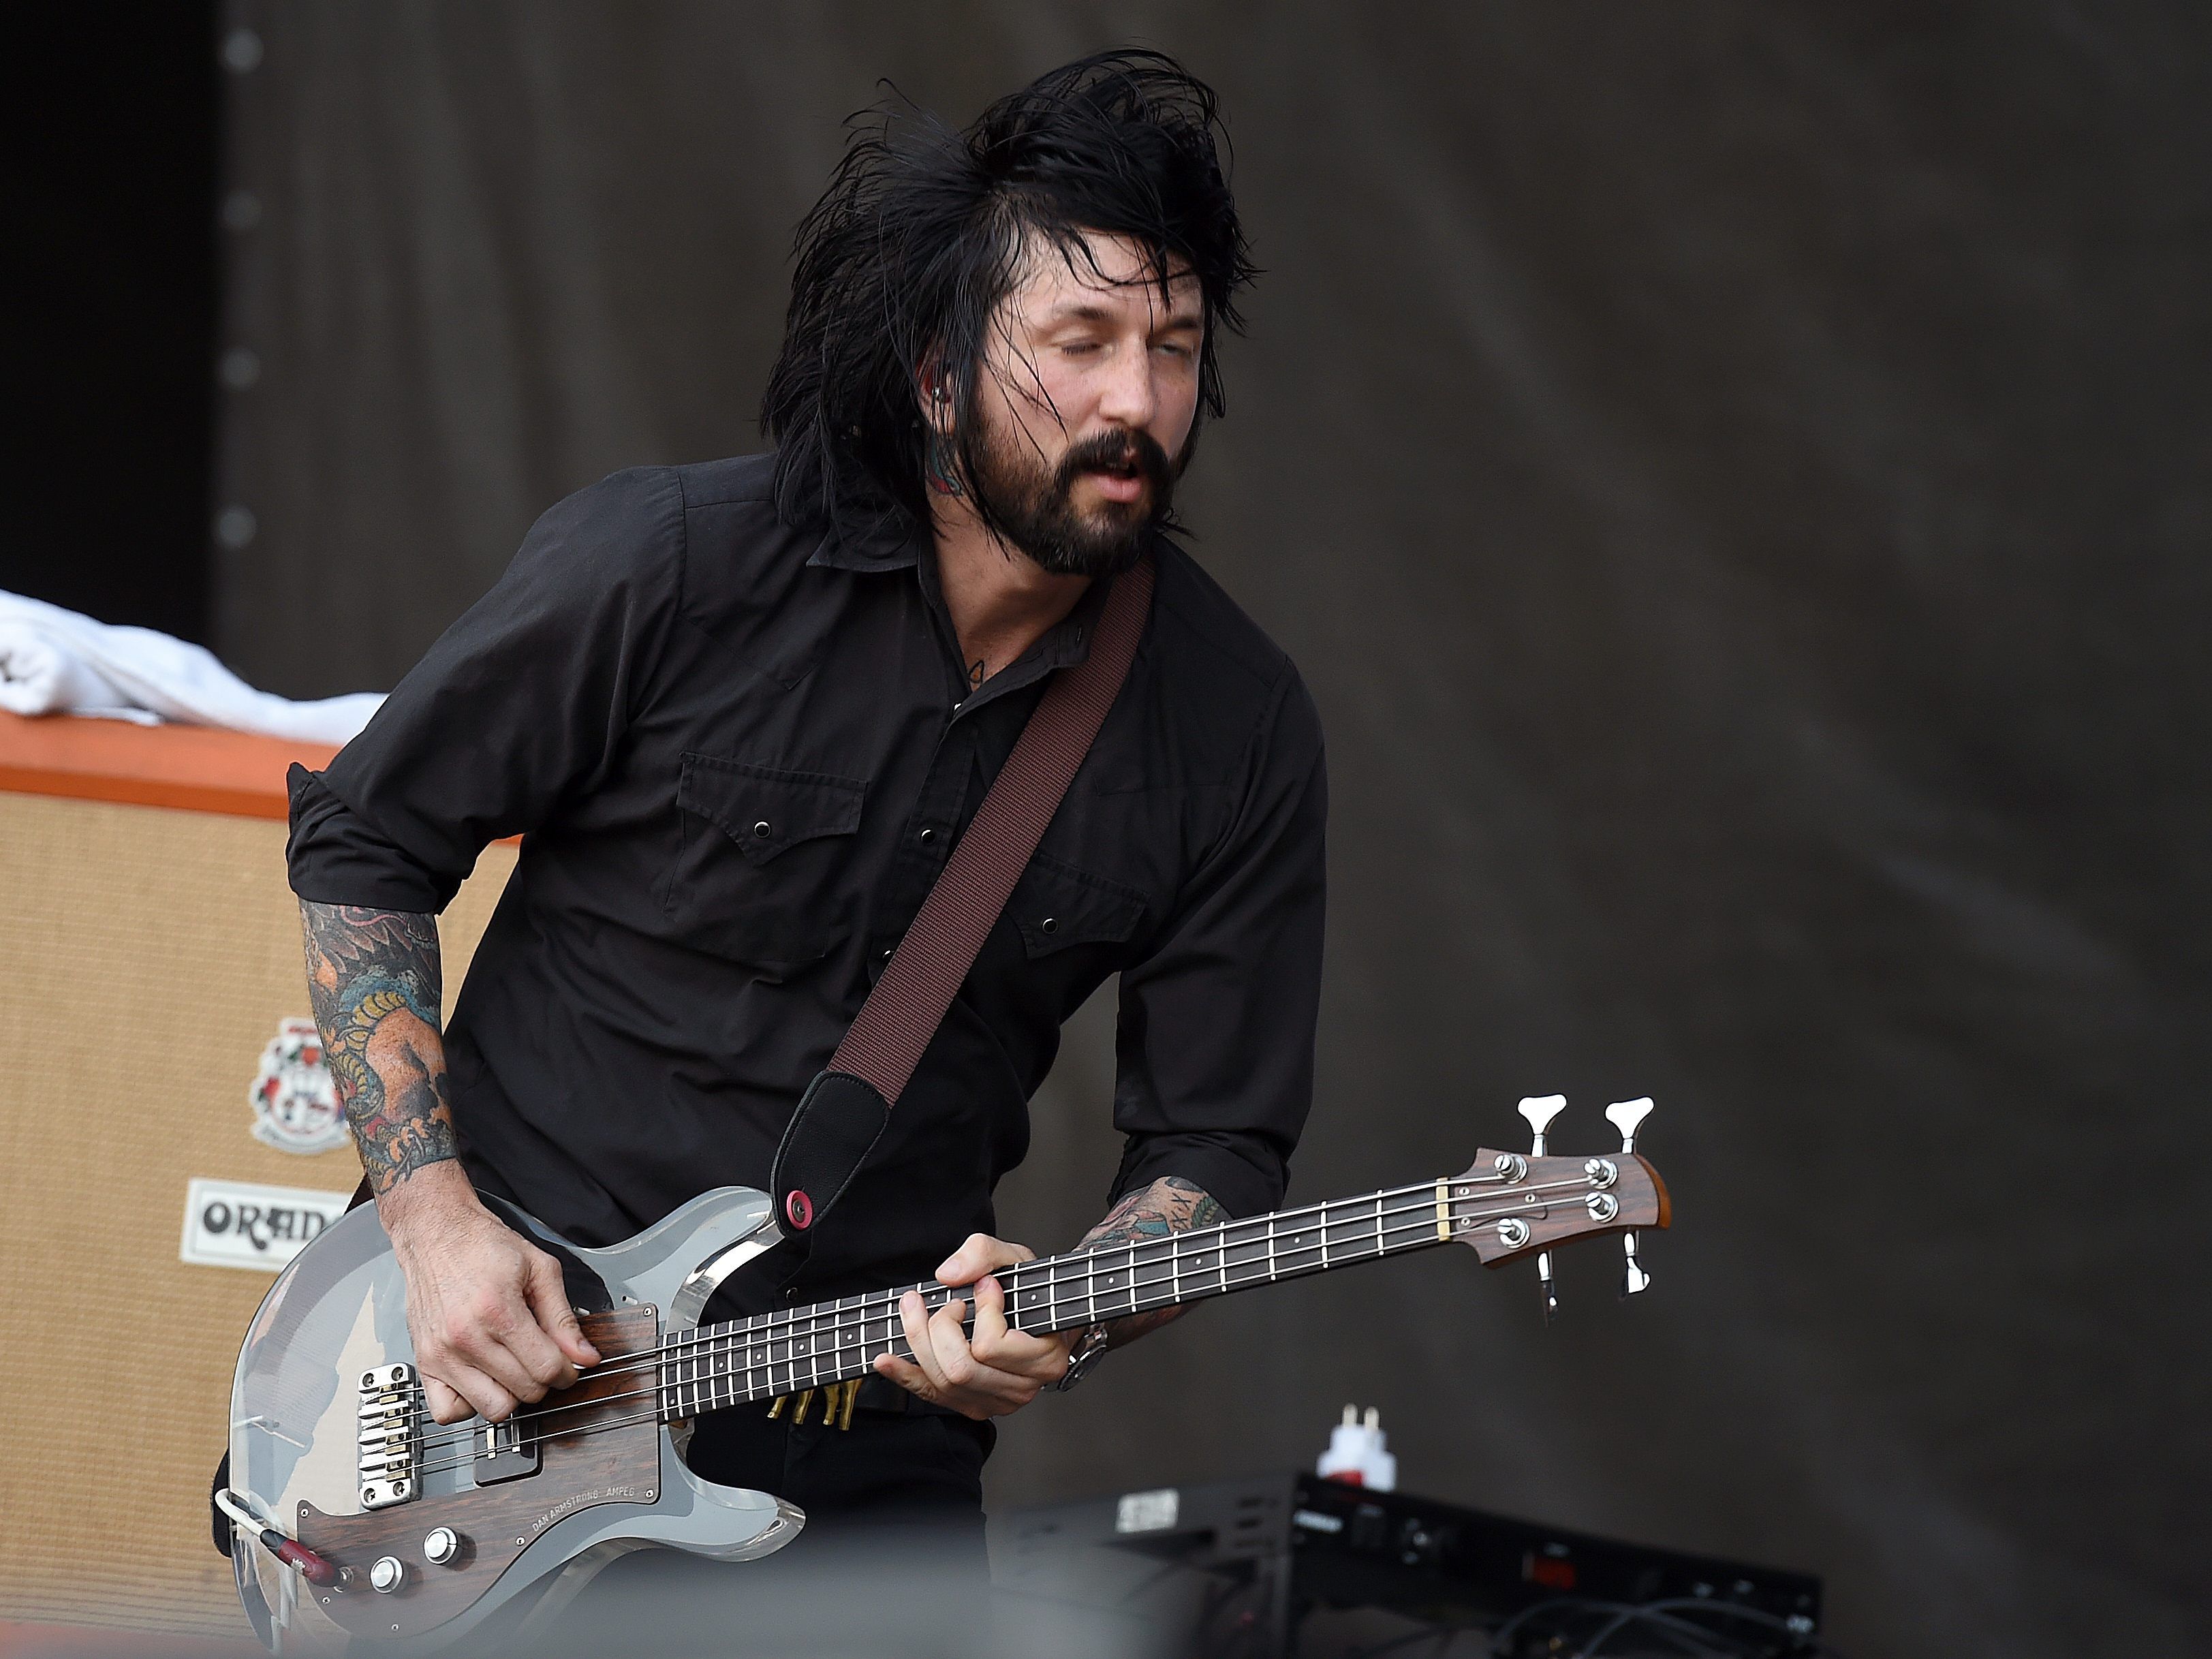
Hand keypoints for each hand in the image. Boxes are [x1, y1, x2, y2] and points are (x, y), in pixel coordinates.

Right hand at [379, 1162, 599, 1423]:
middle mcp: (465, 1337)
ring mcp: (440, 1354)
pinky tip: (483, 1381)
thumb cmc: (483, 1246)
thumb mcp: (539, 1269)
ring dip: (512, 1395)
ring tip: (514, 1368)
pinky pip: (448, 1412)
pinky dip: (469, 1405)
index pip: (545, 1368)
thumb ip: (564, 1317)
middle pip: (523, 1391)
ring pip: (491, 1409)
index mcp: (498, 1310)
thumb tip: (585, 1355)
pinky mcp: (423, 1362)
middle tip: (543, 1361)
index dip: (567, 1372)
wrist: (436, 1233)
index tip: (569, 1366)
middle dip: (544, 1381)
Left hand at [873, 1233, 1074, 1419]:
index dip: (981, 1310)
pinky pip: (930, 1394)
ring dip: (920, 1341)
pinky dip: (903, 1375)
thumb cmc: (1031, 1290)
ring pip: (943, 1381)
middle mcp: (1022, 1388)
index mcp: (1044, 1358)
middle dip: (941, 1326)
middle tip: (951, 1302)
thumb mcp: (1015, 1258)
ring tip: (918, 1311)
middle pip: (960, 1368)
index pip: (990, 1346)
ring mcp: (996, 1401)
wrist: (1038, 1313)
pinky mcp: (972, 1404)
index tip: (986, 1286)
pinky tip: (886, 1360)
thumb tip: (948, 1276)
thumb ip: (983, 1254)